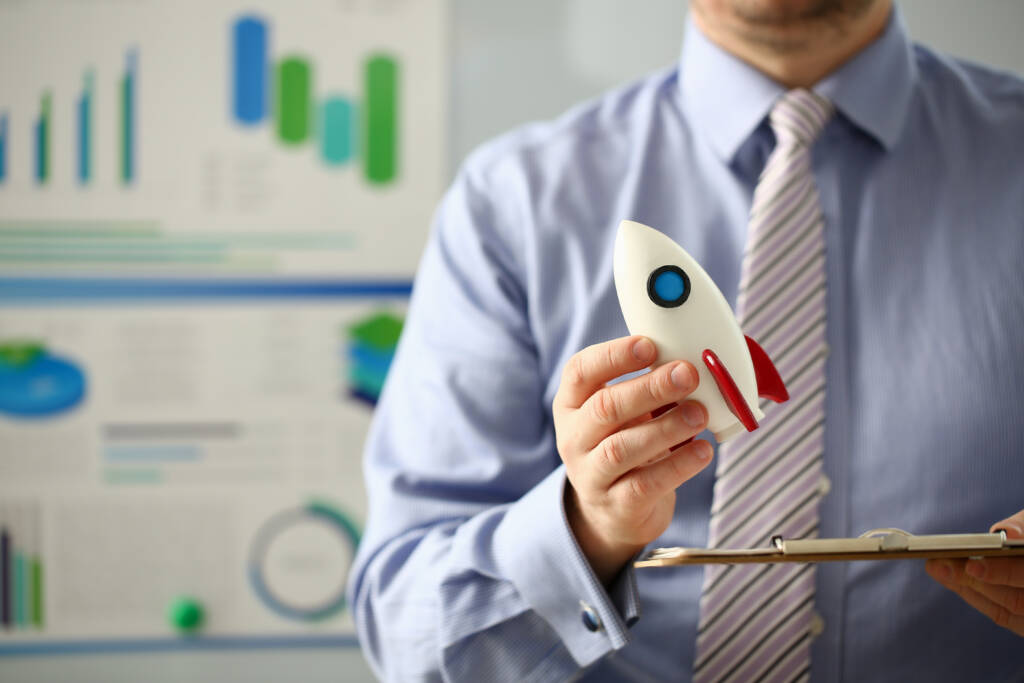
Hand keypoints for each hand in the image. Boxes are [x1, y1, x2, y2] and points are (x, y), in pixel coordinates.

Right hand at [553, 335, 712, 584]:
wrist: (612, 512)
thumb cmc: (623, 445)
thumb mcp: (622, 413)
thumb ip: (645, 387)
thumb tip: (688, 362)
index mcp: (572, 404)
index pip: (580, 372)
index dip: (613, 356)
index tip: (649, 345)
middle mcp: (574, 438)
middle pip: (604, 408)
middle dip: (649, 388)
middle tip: (687, 374)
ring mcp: (591, 475)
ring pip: (622, 448)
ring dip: (666, 427)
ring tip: (700, 413)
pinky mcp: (616, 505)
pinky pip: (646, 484)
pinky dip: (678, 465)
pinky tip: (703, 450)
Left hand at [925, 510, 1023, 636]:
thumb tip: (1007, 533)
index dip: (1003, 573)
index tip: (972, 567)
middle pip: (1019, 600)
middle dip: (976, 583)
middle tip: (937, 565)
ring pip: (1012, 611)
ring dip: (970, 590)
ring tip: (937, 568)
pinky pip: (1008, 617)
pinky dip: (978, 597)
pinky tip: (952, 579)